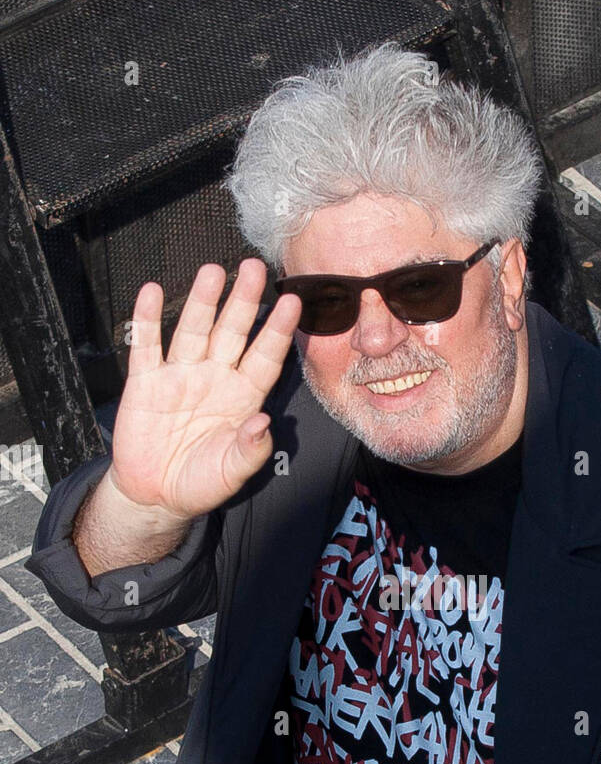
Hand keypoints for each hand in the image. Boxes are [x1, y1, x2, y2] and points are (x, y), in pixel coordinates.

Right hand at [109, 258, 301, 519]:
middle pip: (232, 332)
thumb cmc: (201, 483)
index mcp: (242, 397)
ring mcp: (180, 376)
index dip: (277, 331)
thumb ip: (251, 448)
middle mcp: (214, 378)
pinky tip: (151, 291)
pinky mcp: (145, 382)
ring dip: (202, 300)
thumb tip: (265, 421)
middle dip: (243, 300)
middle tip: (254, 268)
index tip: (292, 303)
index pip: (265, 357)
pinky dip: (147, 319)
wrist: (156, 495)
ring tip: (212, 271)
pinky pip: (146, 346)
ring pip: (193, 329)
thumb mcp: (233, 473)